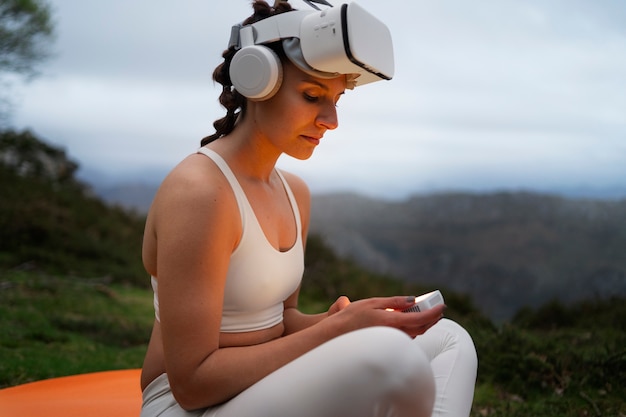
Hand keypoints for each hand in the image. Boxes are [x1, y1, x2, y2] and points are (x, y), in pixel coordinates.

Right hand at [328, 296, 444, 338]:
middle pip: (420, 328)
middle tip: (439, 310)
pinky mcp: (386, 344)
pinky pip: (405, 337)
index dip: (434, 313)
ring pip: (413, 333)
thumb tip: (411, 300)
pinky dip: (412, 329)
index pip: (420, 319)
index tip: (443, 307)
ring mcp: (390, 341)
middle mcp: (393, 334)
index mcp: (391, 321)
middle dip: (432, 319)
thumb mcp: (372, 303)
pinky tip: (411, 322)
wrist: (336, 335)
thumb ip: (393, 302)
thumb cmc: (351, 317)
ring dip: (423, 324)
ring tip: (429, 314)